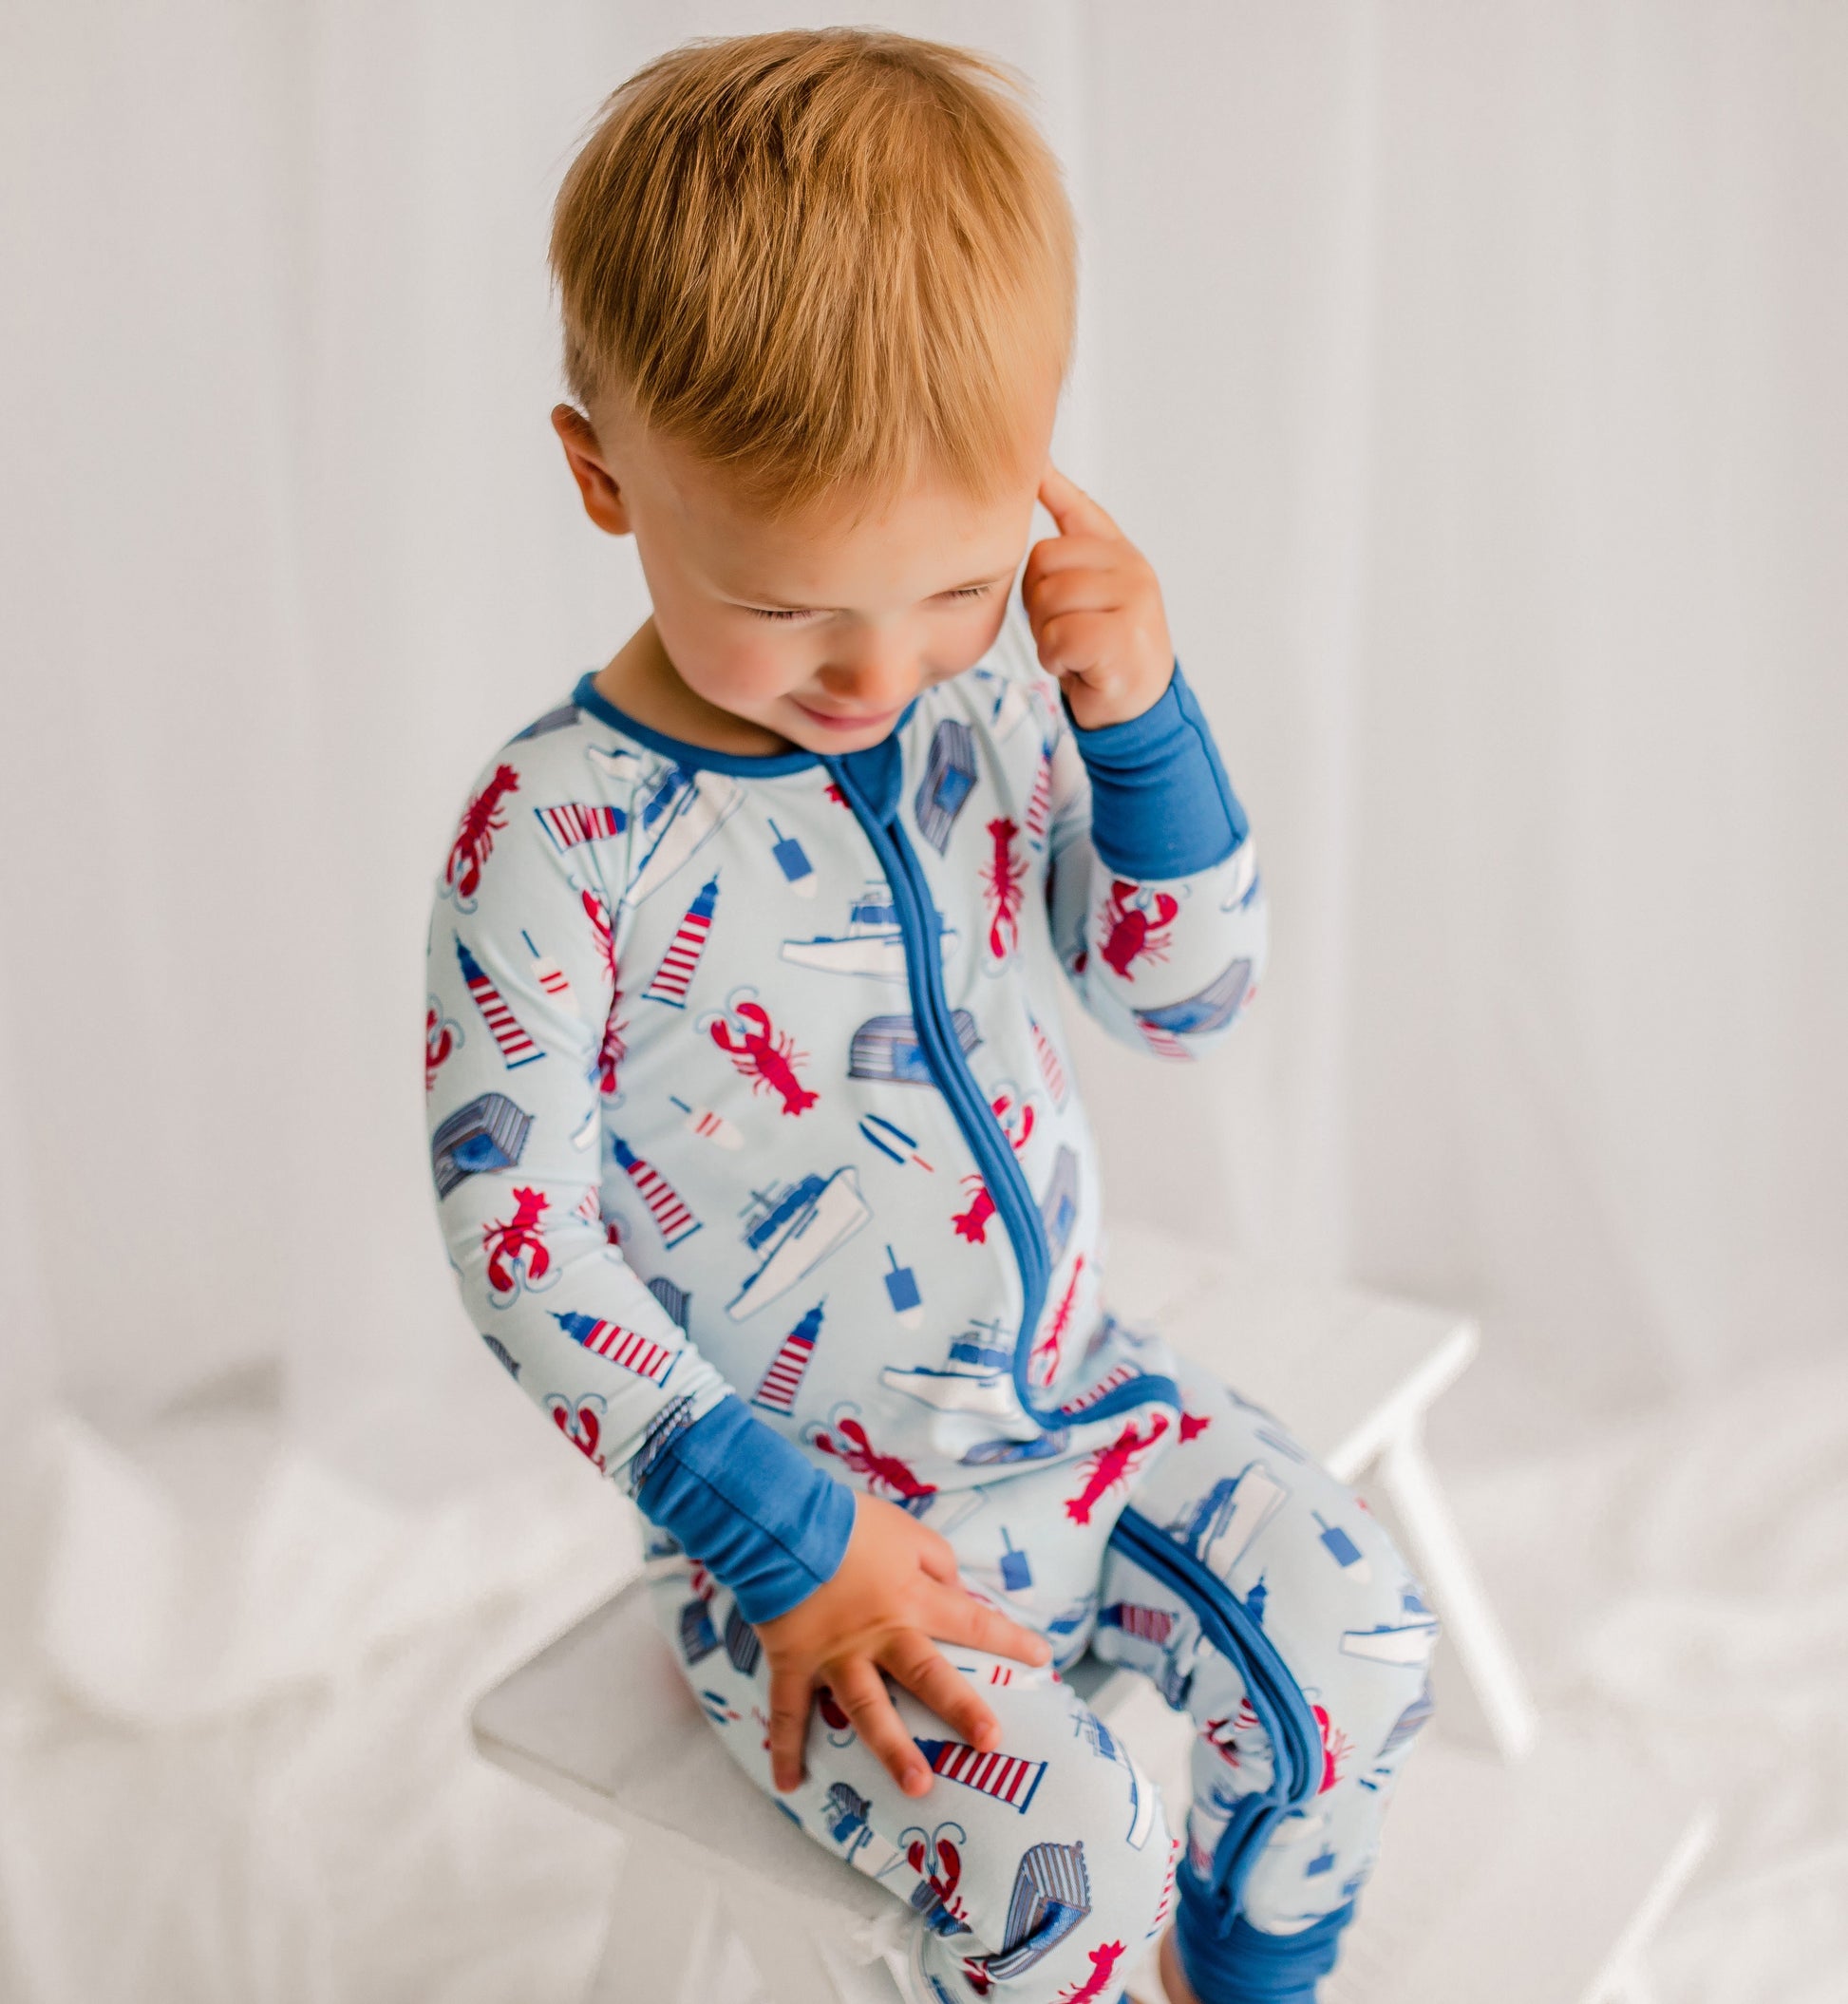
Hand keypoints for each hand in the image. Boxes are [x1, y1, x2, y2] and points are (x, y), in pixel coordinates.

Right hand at [755, 1491, 1051, 1796]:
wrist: (781, 1522)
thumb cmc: (848, 1523)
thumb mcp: (906, 1530)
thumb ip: (936, 1561)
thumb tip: (954, 1589)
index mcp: (911, 1598)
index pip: (971, 1621)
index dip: (1008, 1639)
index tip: (1042, 1659)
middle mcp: (880, 1635)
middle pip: (927, 1677)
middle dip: (961, 1711)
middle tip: (990, 1744)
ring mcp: (836, 1656)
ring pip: (869, 1710)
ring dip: (892, 1751)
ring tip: (918, 1787)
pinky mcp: (794, 1664)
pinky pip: (789, 1712)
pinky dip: (787, 1749)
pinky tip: (791, 1785)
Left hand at [1022, 463, 1175, 730]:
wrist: (1136, 707)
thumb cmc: (1102, 648)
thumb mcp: (1089, 591)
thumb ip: (1070, 540)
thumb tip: (1040, 472)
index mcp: (1120, 553)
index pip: (1080, 508)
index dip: (1050, 486)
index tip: (1034, 462)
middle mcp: (1132, 569)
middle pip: (1043, 561)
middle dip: (1036, 602)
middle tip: (1061, 628)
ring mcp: (1133, 601)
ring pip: (1048, 599)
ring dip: (1045, 635)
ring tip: (1072, 648)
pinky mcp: (1124, 638)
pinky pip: (1060, 636)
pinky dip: (1056, 659)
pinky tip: (1077, 666)